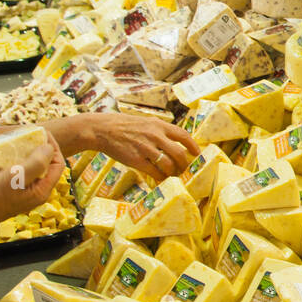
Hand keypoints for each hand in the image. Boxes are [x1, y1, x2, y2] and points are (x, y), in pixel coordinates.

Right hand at [0, 135, 62, 228]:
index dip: (53, 148)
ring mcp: (21, 191)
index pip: (57, 165)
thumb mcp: (17, 177)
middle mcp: (34, 192)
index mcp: (42, 191)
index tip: (43, 133)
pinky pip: (17, 170)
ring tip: (20, 140)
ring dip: (27, 153)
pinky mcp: (7, 189)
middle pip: (45, 165)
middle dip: (41, 148)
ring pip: (30, 167)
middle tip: (31, 134)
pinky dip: (15, 159)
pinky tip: (8, 151)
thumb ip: (37, 163)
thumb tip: (49, 148)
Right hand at [81, 115, 200, 182]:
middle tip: (185, 170)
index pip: (183, 135)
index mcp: (159, 125)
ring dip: (173, 173)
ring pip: (169, 165)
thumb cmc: (125, 126)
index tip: (197, 154)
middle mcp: (155, 136)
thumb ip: (161, 131)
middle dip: (185, 165)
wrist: (103, 130)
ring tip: (173, 176)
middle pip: (179, 153)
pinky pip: (154, 173)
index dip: (193, 146)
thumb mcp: (146, 122)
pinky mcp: (136, 160)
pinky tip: (161, 179)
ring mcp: (146, 149)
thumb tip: (176, 142)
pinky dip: (161, 178)